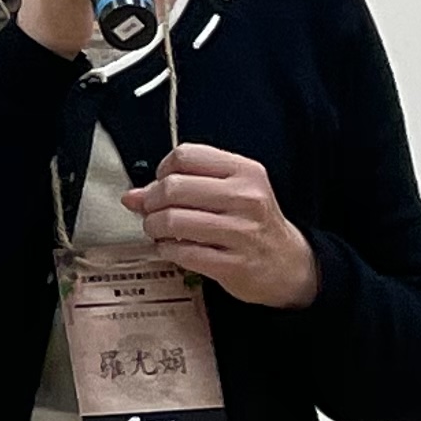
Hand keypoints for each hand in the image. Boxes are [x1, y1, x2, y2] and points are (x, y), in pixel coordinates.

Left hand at [122, 143, 321, 308]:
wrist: (289, 264)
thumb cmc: (252, 222)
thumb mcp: (229, 192)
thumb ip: (183, 185)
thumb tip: (131, 195)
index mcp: (245, 171)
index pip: (185, 155)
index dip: (161, 170)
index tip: (160, 183)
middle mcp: (246, 198)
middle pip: (173, 187)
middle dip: (151, 201)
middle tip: (151, 211)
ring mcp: (241, 232)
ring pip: (173, 220)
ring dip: (154, 227)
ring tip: (158, 230)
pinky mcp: (234, 264)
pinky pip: (182, 252)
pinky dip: (166, 250)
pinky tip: (171, 249)